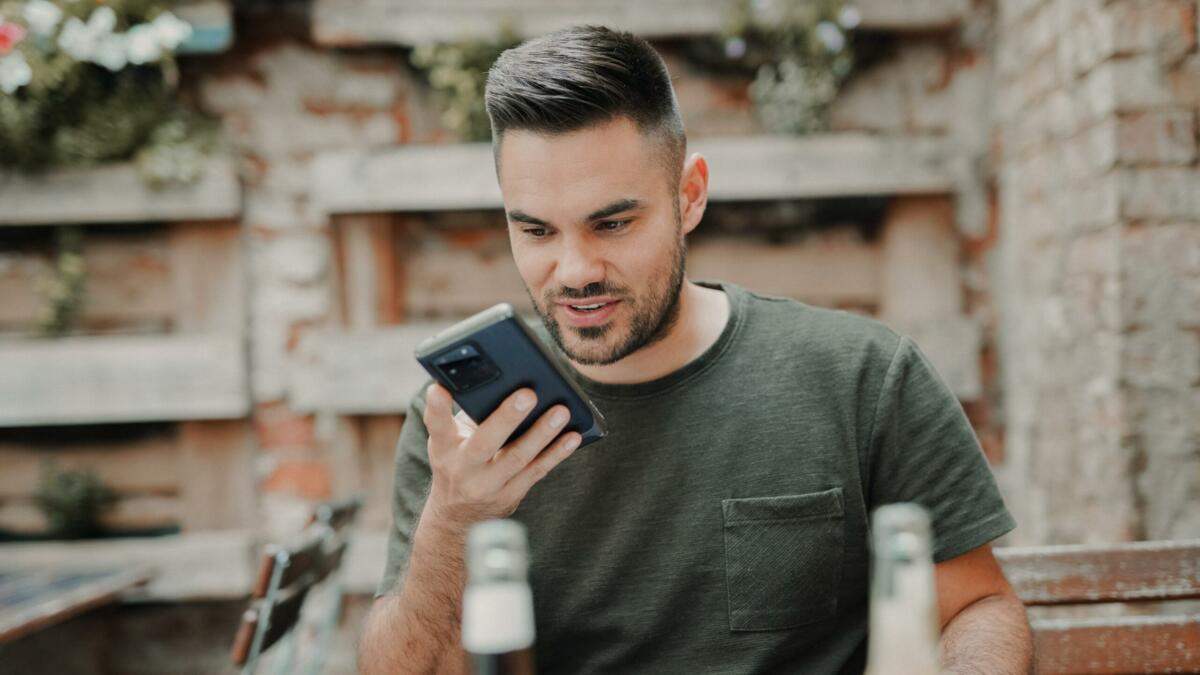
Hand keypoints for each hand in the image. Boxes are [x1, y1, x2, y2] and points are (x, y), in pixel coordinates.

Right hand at [422, 383, 580, 528]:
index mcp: (444, 448)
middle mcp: (463, 468)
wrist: (457, 516)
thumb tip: (504, 383)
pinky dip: (556, 453)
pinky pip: (537, 471)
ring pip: (518, 458)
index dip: (436, 408)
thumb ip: (470, 415)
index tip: (438, 389)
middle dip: (507, 418)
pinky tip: (572, 437)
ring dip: (542, 434)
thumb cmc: (458, 462)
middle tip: (528, 394)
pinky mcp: (510, 495)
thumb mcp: (451, 441)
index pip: (437, 425)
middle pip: (485, 443)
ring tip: (561, 412)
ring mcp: (488, 485)